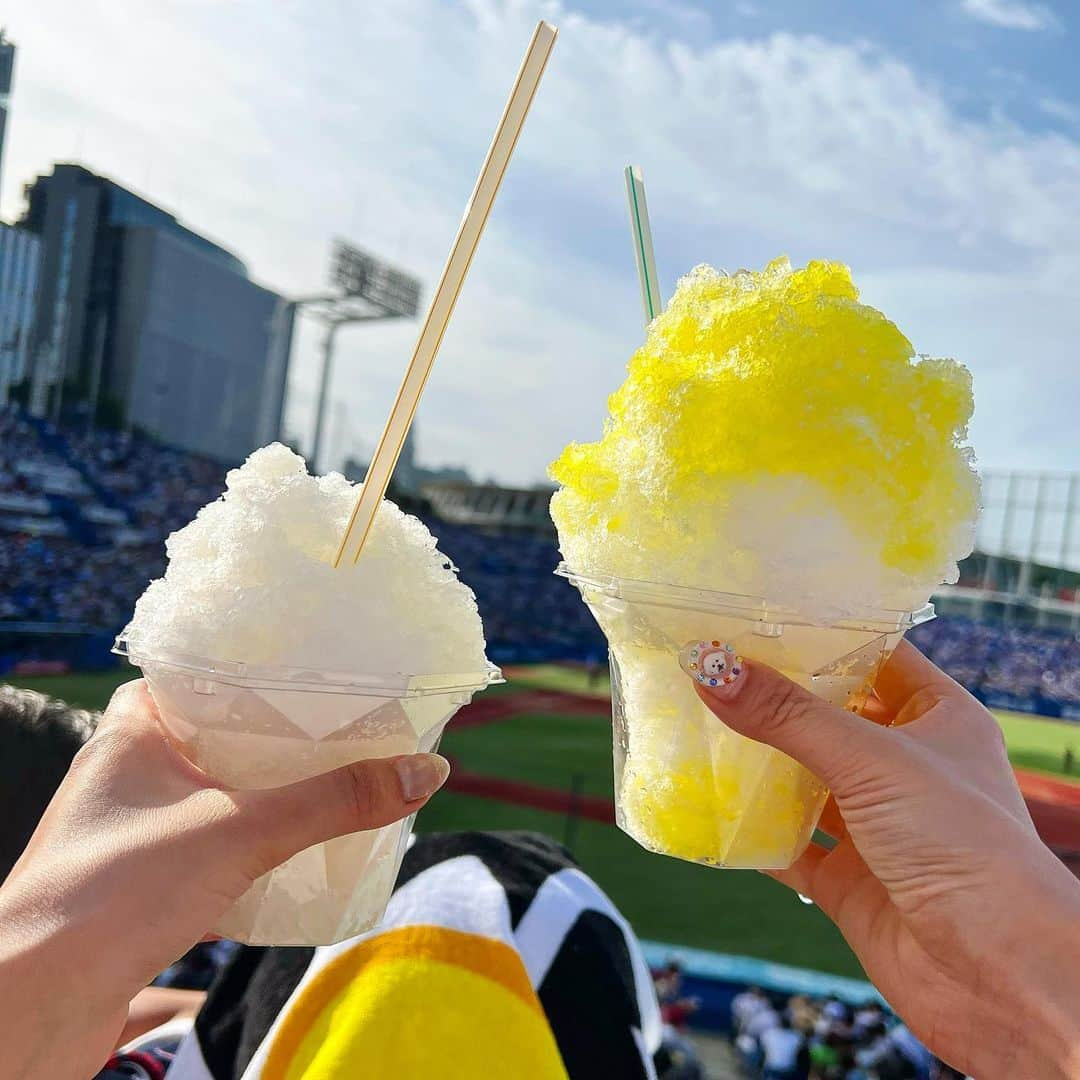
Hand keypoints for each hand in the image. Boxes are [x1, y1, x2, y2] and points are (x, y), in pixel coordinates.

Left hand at [0, 679, 449, 1079]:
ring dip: (265, 789)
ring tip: (328, 780)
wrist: (31, 1006)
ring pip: (212, 790)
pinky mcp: (140, 883)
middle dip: (276, 733)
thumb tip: (426, 772)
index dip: (253, 667)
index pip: (195, 672)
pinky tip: (290, 847)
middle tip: (340, 724)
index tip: (310, 668)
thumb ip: (332, 802)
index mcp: (131, 730)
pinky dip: (249, 838)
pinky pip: (207, 841)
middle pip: (214, 732)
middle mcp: (125, 772)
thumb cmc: (114, 892)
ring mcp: (130, 829)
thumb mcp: (239, 830)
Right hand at [690, 641, 1079, 1077]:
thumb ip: (787, 716)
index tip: (756, 615)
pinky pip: (790, 845)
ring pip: (806, 781)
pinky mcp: (850, 878)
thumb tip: (708, 666)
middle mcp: (908, 767)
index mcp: (938, 719)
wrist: (999, 977)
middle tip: (710, 667)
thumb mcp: (871, 760)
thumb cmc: (962, 845)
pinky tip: (709, 809)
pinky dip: (753, 831)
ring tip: (697, 726)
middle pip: (831, 718)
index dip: (821, 636)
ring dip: (758, 764)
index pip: (874, 656)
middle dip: (775, 699)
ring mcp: (877, 825)